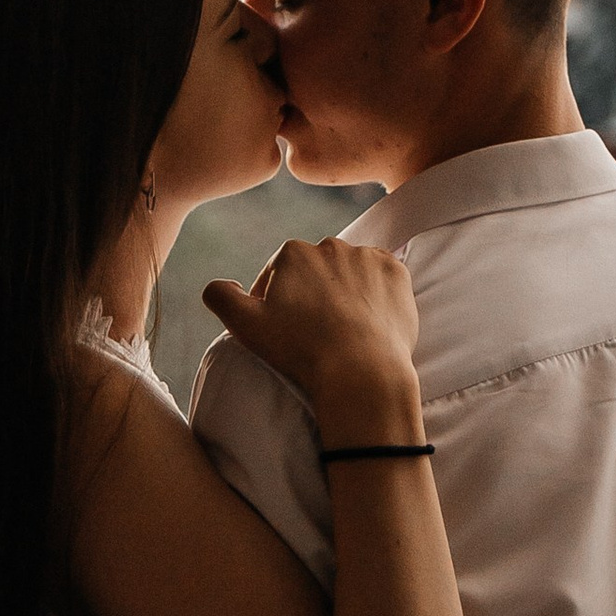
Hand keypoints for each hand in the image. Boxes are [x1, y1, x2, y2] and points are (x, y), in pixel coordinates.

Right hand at [202, 238, 423, 447]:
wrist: (361, 370)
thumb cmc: (301, 349)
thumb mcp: (245, 325)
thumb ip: (220, 297)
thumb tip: (218, 285)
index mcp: (293, 252)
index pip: (278, 273)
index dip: (275, 302)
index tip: (283, 329)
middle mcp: (332, 245)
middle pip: (315, 270)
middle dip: (311, 294)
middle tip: (313, 331)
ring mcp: (368, 257)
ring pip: (349, 272)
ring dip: (344, 292)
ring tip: (342, 328)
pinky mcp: (397, 273)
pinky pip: (382, 279)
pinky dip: (375, 294)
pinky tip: (368, 320)